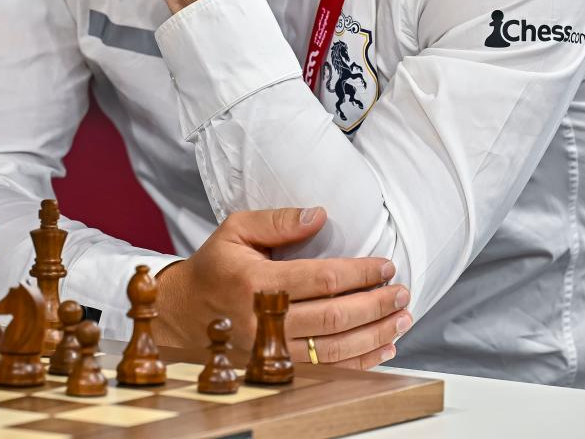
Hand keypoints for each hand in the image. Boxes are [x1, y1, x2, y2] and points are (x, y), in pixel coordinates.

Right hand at [152, 206, 412, 369]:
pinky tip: (382, 347)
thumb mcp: (236, 229)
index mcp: (256, 282)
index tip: (385, 266)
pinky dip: (359, 361)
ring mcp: (270, 351)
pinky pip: (325, 370)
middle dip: (376, 305)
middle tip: (402, 292)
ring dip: (375, 334)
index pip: (321, 279)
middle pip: (334, 318)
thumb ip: (278, 220)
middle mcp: (264, 321)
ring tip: (401, 317)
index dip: (359, 274)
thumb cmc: (215, 266)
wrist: (182, 313)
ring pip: (335, 349)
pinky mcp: (276, 368)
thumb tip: (319, 214)